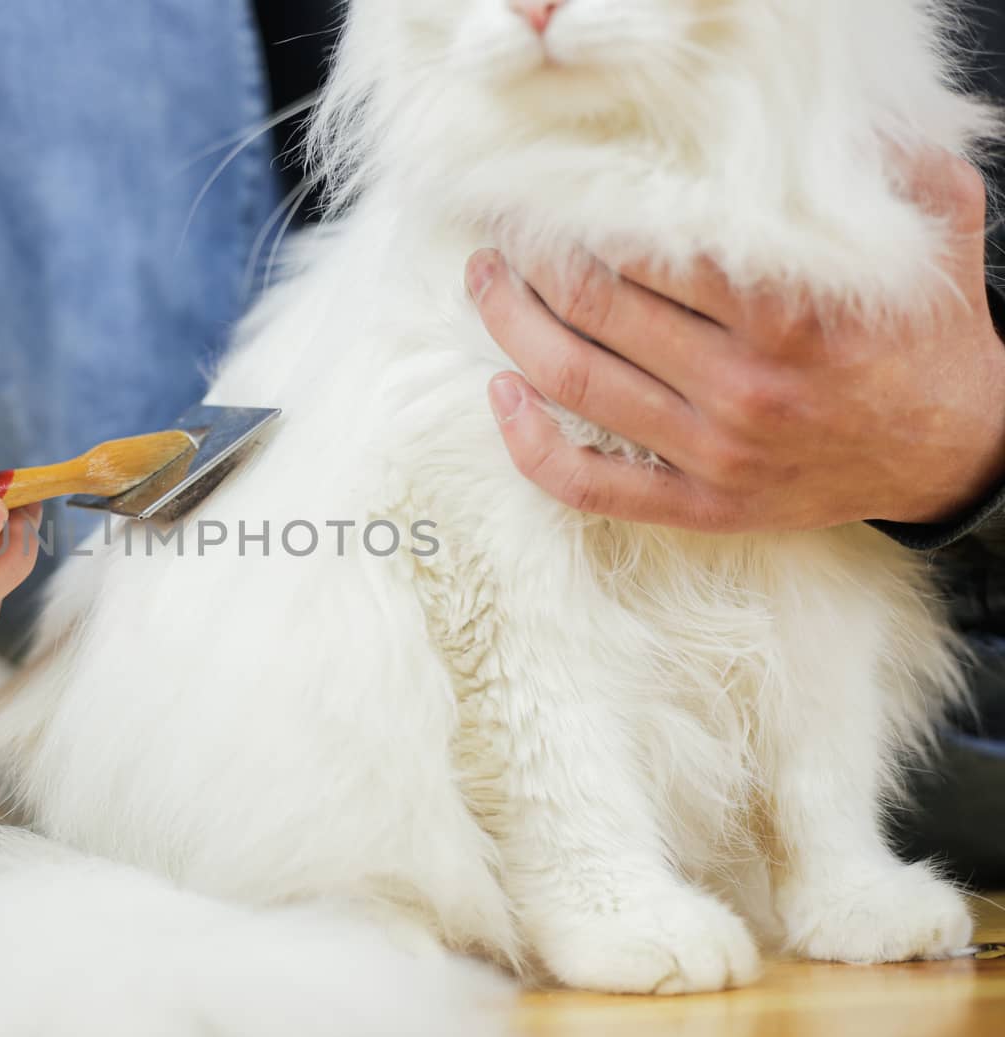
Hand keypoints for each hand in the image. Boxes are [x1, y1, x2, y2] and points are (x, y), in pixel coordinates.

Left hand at [467, 151, 1004, 532]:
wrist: (952, 446)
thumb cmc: (926, 331)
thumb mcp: (930, 233)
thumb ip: (880, 171)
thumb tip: (809, 127)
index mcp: (788, 312)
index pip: (646, 249)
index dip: (580, 215)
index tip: (551, 194)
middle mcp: (744, 386)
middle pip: (593, 309)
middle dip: (529, 263)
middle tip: (504, 234)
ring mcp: (717, 454)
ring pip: (576, 385)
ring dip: (511, 329)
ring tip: (487, 287)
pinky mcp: (703, 507)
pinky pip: (591, 485)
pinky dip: (530, 446)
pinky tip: (502, 397)